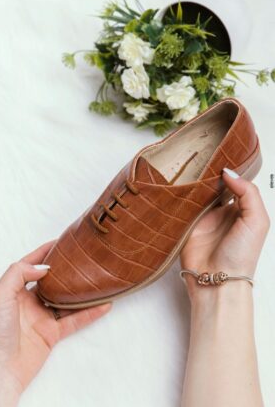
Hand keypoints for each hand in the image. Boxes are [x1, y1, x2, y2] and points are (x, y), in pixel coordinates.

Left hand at [0, 241, 110, 406]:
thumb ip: (18, 273)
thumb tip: (43, 266)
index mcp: (13, 290)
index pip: (30, 265)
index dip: (43, 252)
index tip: (59, 241)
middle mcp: (28, 302)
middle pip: (50, 281)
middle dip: (64, 269)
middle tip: (81, 257)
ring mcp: (42, 317)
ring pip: (65, 299)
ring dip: (80, 291)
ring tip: (96, 277)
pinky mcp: (52, 334)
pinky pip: (74, 320)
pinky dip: (90, 313)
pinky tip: (103, 304)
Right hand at [181, 168, 269, 299]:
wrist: (217, 278)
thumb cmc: (241, 254)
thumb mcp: (257, 221)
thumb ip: (248, 193)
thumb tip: (228, 173)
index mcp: (242, 209)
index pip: (236, 183)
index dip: (230, 171)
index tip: (221, 156)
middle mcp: (221, 211)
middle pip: (214, 186)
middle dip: (209, 174)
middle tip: (202, 158)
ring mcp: (202, 217)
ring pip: (197, 193)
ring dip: (193, 184)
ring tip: (189, 168)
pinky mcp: (185, 223)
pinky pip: (182, 205)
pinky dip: (180, 196)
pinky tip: (177, 186)